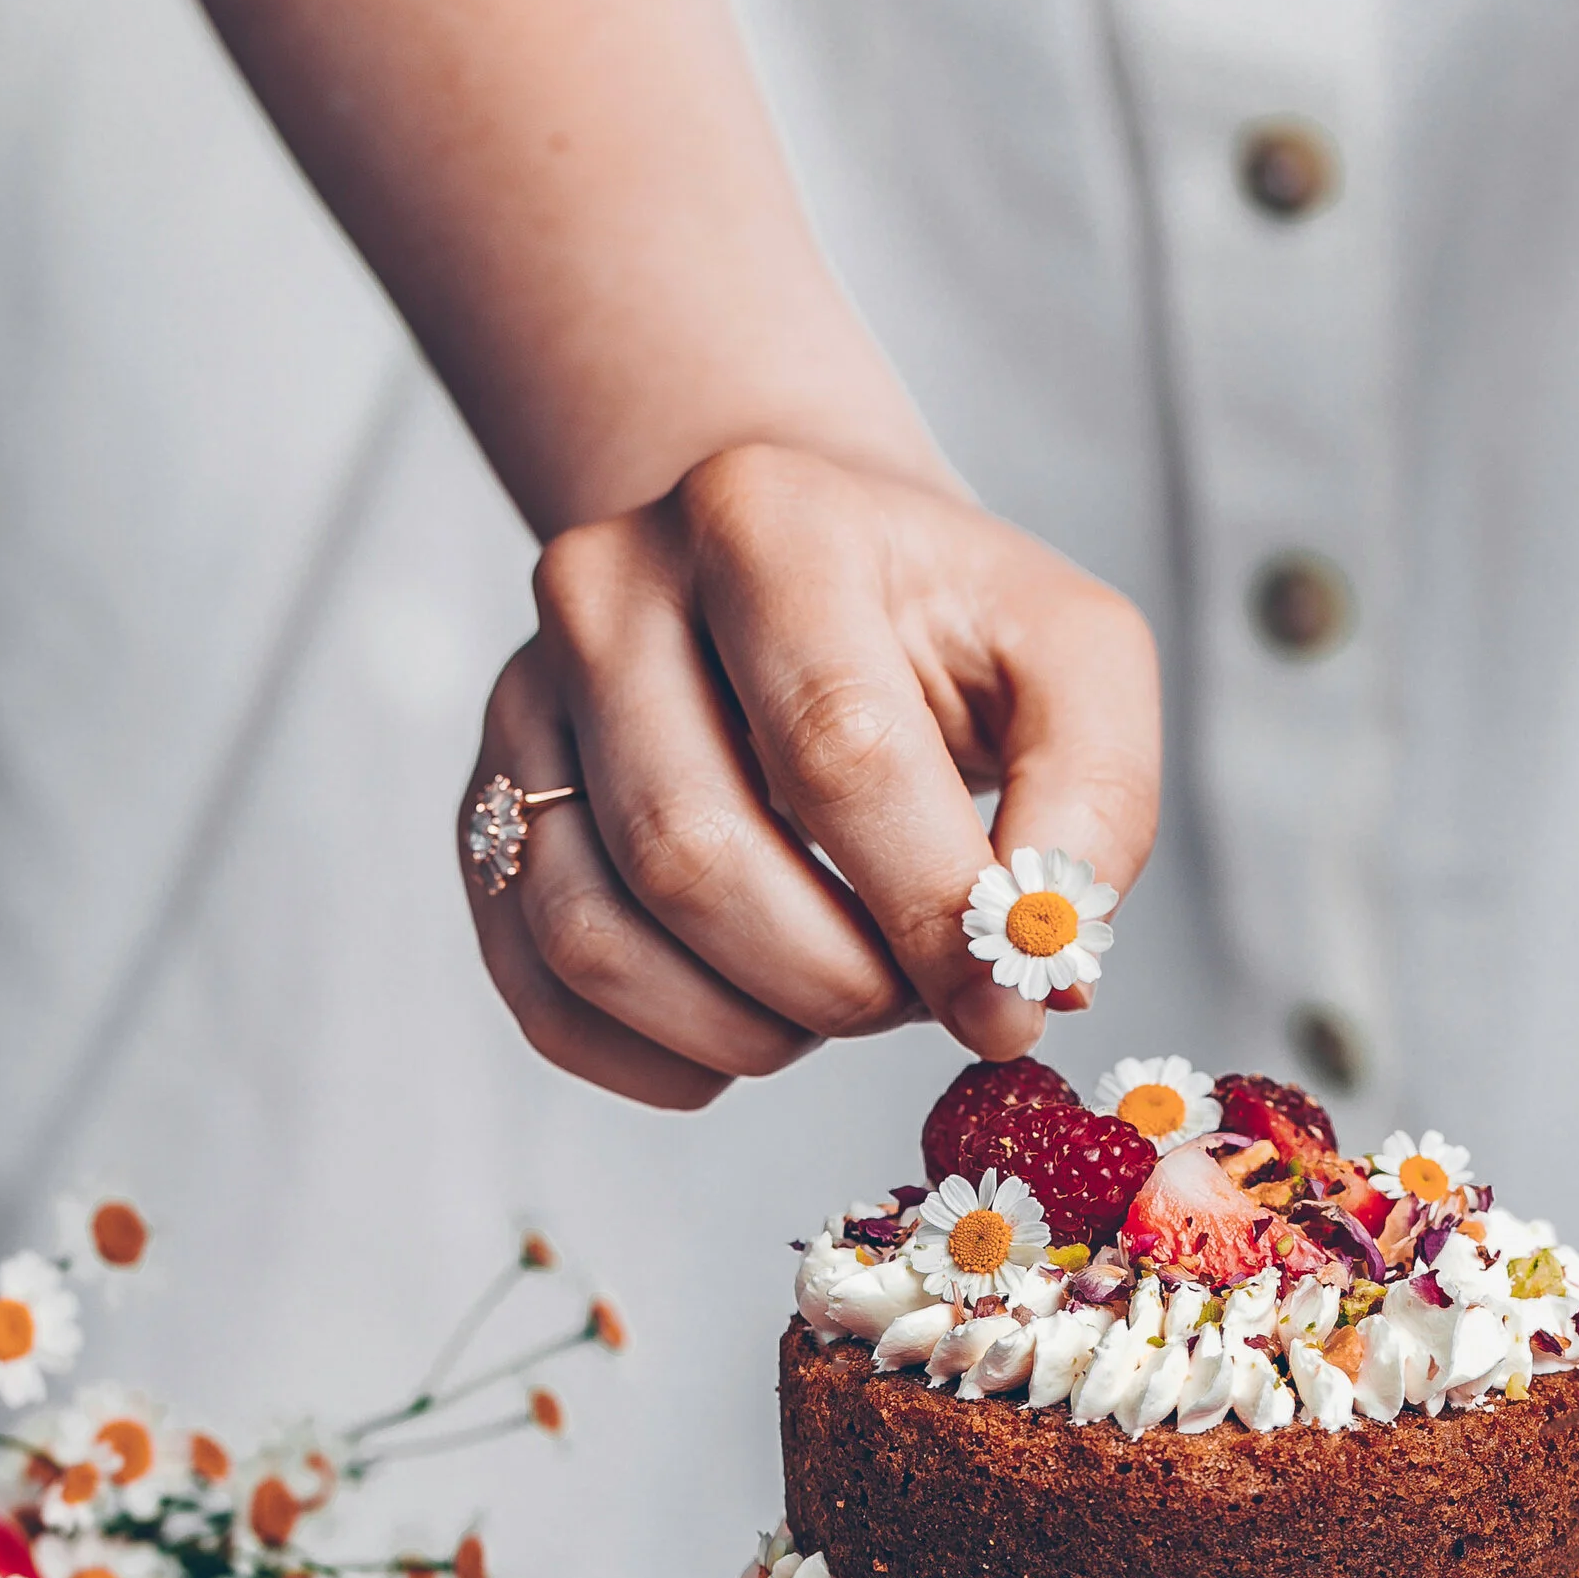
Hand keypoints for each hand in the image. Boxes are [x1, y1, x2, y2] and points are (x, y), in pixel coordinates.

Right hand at [456, 444, 1158, 1109]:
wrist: (792, 572)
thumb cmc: (941, 628)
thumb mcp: (1069, 662)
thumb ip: (1094, 802)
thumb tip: (1039, 974)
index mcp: (762, 518)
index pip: (835, 750)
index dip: (930, 910)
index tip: (1009, 1002)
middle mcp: (605, 590)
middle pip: (692, 854)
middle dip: (835, 981)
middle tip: (916, 995)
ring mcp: (520, 703)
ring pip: (595, 937)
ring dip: (746, 1028)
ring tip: (839, 996)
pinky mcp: (484, 810)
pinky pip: (543, 993)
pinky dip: (665, 1059)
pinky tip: (750, 1027)